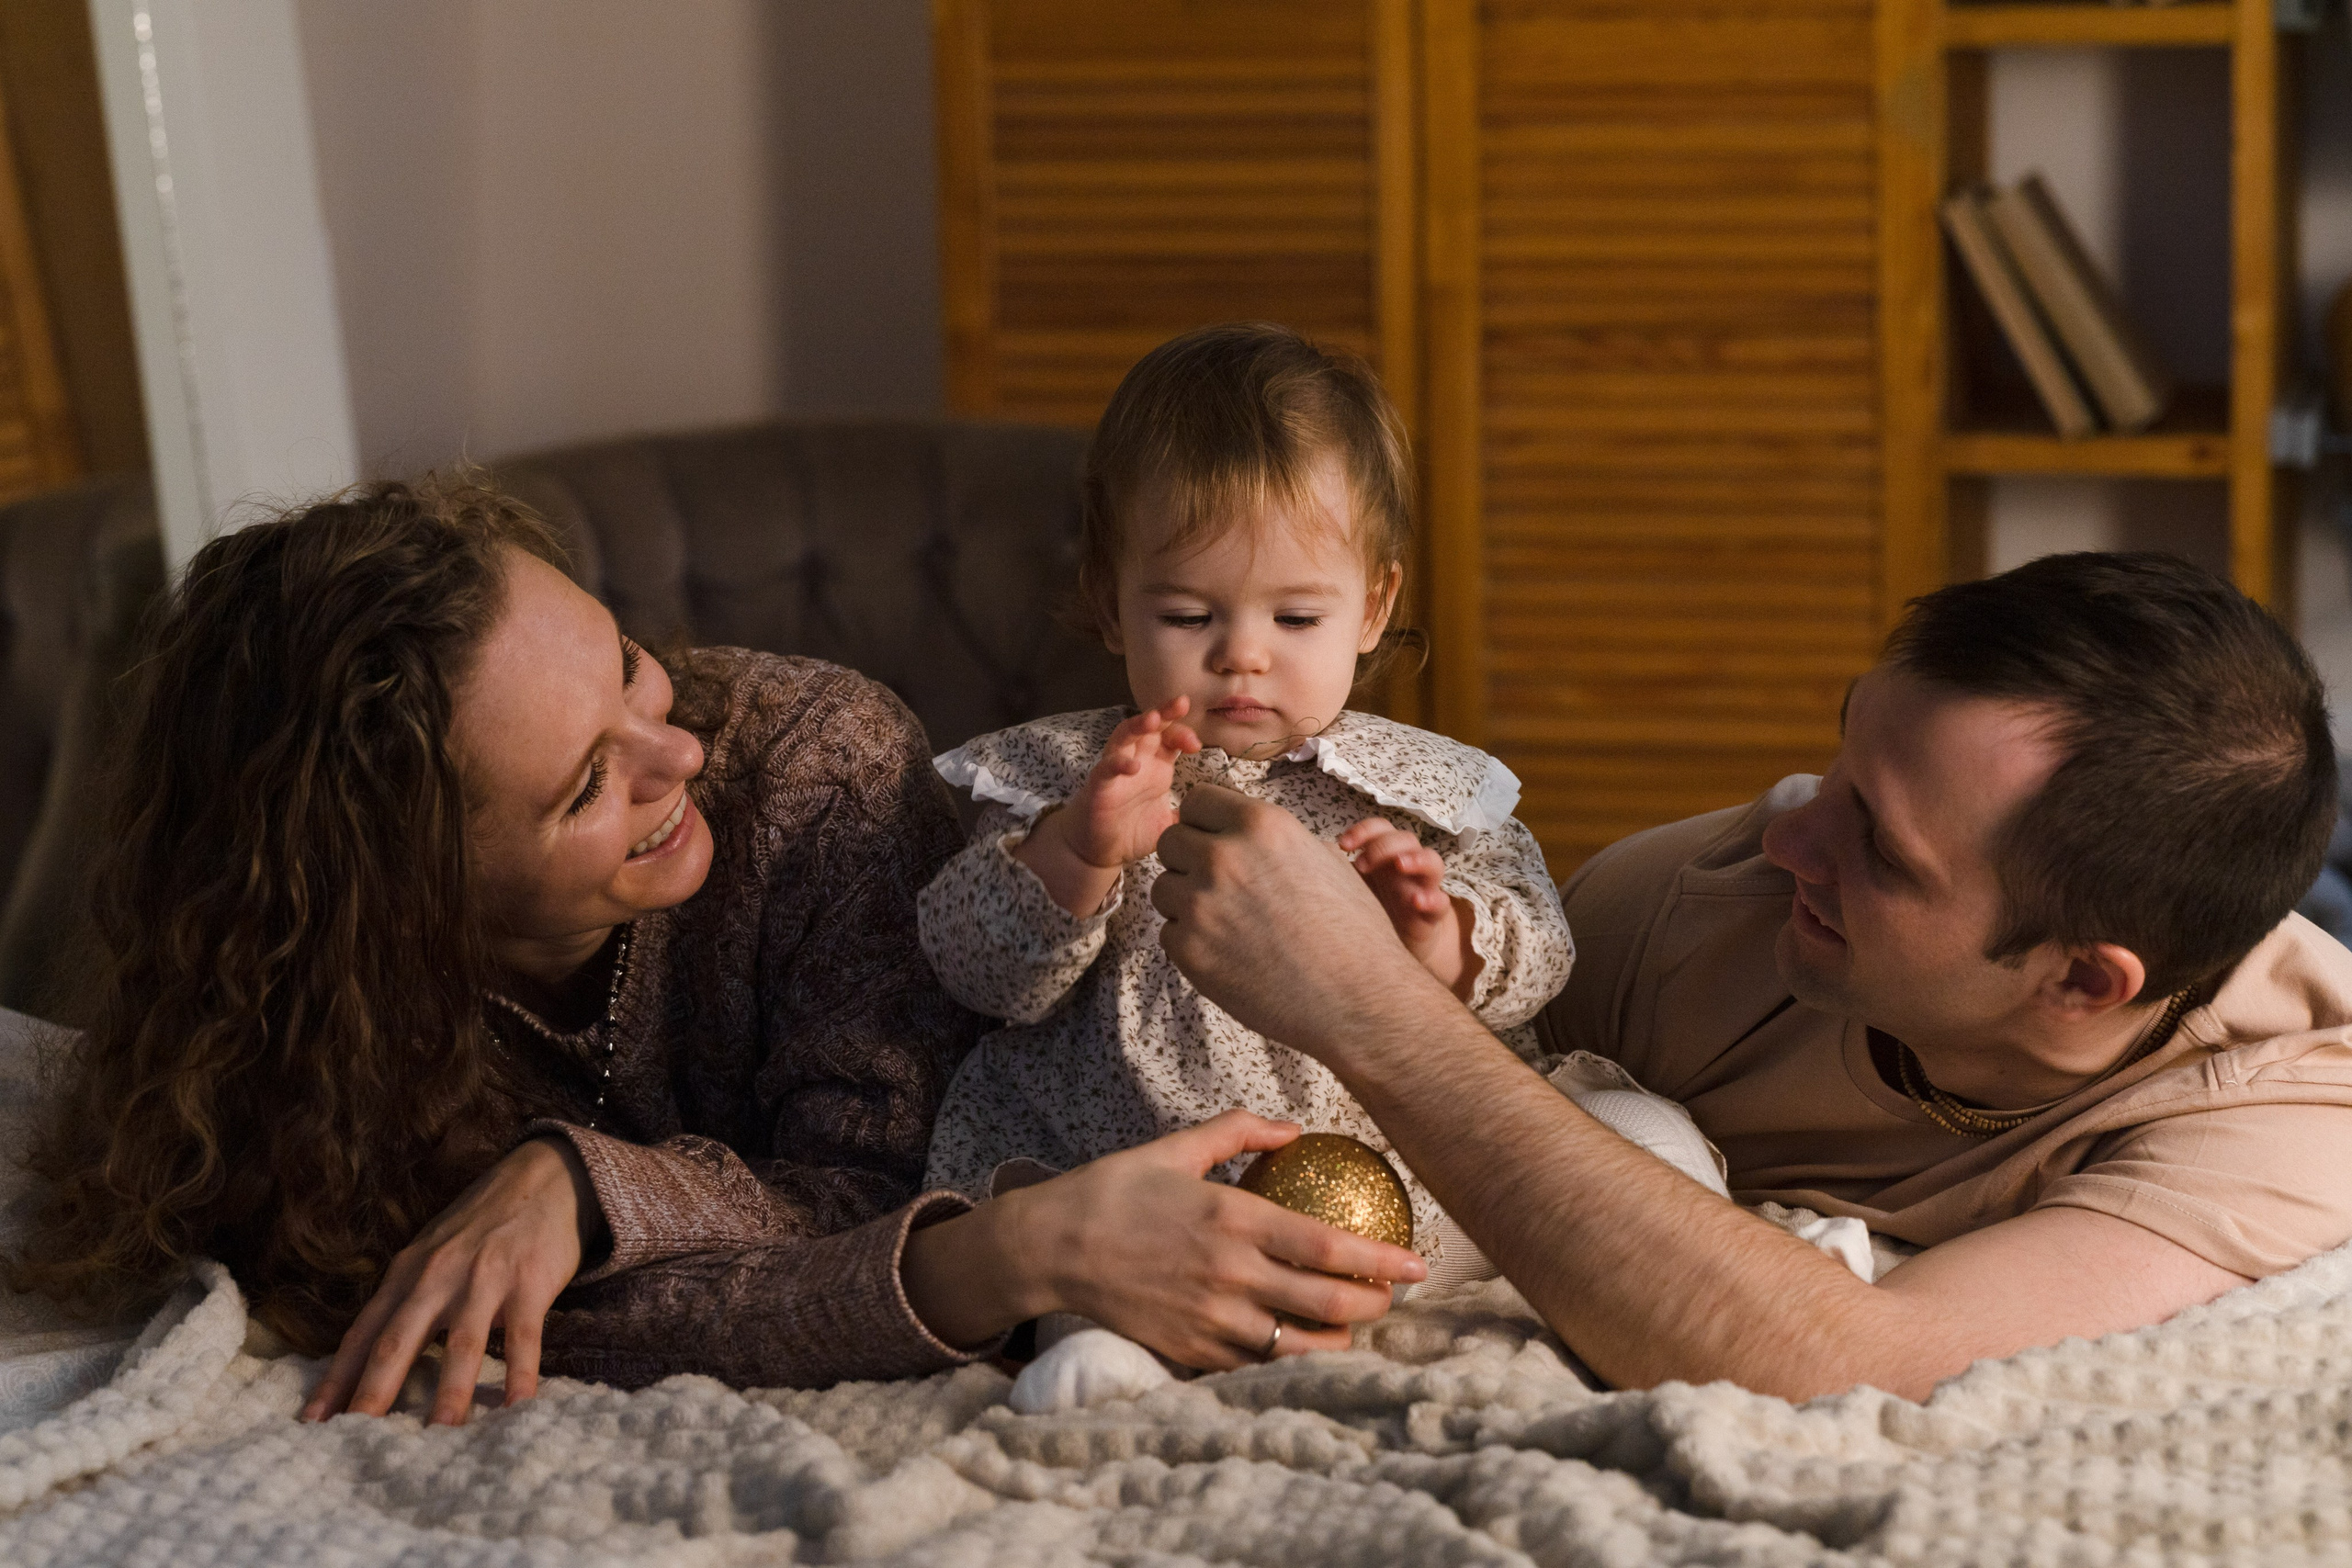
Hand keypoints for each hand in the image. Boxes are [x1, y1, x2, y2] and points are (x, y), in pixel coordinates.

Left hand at [300, 1135, 604, 1425]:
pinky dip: (521, 1372)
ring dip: (449, 1391)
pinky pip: (523, 1336)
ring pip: (461, 1344)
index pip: (364, 1332)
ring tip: (437, 1435)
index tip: (313, 1422)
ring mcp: (485, 1279)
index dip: (337, 1378)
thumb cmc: (480, 1225)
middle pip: (399, 1340)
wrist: (542, 1177)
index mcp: (408, 1273)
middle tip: (355, 1438)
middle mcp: (438, 1276)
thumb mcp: (431, 1253)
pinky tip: (518, 1406)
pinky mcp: (530, 1282)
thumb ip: (406, 1299)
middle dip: (374, 1391)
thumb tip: (372, 1360)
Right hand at [1016, 698, 1199, 914]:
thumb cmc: (1131, 832)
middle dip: (1165, 712)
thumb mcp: (1170, 823)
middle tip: (1182, 703)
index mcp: (1156, 765)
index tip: (1197, 745)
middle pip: (1149, 727)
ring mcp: (1115, 771)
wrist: (1096, 852)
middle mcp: (1136, 761)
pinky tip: (1133, 766)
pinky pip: (1106, 768)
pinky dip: (1118, 764)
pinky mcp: (1098, 786)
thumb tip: (1218, 815)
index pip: (1171, 737)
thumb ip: (1191, 815)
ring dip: (1137, 725)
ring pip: (1124, 737)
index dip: (1184, 733)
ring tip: (1152, 719)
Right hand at [1017, 1111, 1424, 1368]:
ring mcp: (1212, 1319)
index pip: (1328, 1248)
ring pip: (1298, 1344)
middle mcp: (1230, 1274)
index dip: (1381, 1261)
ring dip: (1338, 1339)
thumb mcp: (1176, 1148)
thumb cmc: (1114, 1191)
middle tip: (1393, 1298)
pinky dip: (1288, 1357)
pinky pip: (1256, 1363)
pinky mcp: (1192, 1350)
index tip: (1417, 1266)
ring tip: (1355, 1326)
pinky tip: (1301, 1345)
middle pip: (1326, 1304)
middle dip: (1373, 1305)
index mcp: (1233, 1219)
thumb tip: (1293, 1130)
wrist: (1050, 1249)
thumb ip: (1239, 1131)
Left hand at [1153, 785, 1449, 1060]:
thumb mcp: (1321, 857)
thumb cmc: (1351, 930)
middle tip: (1220, 886)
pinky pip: (1169, 933)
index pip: (1198, 799)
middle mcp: (1225, 857)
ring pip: (1164, 887)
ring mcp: (1201, 904)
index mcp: (1262, 824)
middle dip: (1189, 859)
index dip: (1205, 821)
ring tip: (1230, 922)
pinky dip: (1192, 942)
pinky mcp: (1189, 949)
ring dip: (1187, 901)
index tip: (1214, 838)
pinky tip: (1231, 952)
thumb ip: (1269, 838)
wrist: (1359, 998)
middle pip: (1171, 840)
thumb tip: (1232, 827)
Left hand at [1338, 818, 1479, 998]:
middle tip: (1362, 864)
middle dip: (1384, 845)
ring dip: (1416, 859)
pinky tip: (1416, 901)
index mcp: (1386, 856)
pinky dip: (1432, 899)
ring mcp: (1422, 888)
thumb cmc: (1370, 911)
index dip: (1365, 830)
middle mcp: (1406, 868)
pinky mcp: (1432, 915)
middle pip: (1407, 839)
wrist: (1393, 953)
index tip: (1342, 845)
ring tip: (1400, 865)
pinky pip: (1441, 902)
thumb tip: (1297, 855)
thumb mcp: (1351, 888)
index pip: (1382, 828)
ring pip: (1433, 862)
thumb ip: (1334, 870)